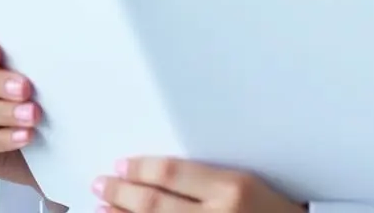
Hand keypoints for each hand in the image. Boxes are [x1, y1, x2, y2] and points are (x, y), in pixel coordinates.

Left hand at [92, 158, 305, 211]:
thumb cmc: (272, 210)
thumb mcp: (248, 183)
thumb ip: (208, 179)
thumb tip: (160, 174)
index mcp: (233, 187)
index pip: (173, 174)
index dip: (141, 169)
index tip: (122, 164)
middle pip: (155, 203)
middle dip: (121, 193)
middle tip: (101, 183)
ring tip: (101, 207)